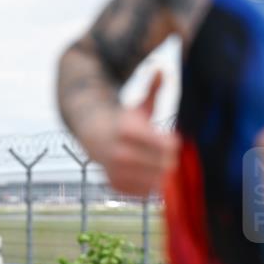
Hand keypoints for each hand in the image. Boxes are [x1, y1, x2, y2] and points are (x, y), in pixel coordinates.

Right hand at [83, 71, 180, 196]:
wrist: (91, 135)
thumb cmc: (123, 119)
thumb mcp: (138, 105)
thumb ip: (154, 89)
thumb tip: (162, 69)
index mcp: (127, 130)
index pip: (167, 145)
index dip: (173, 144)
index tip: (172, 140)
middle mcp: (119, 152)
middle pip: (164, 165)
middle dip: (168, 160)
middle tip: (167, 156)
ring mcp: (114, 171)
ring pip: (154, 182)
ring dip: (159, 175)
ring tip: (156, 166)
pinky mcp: (113, 184)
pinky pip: (141, 193)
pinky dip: (147, 187)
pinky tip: (144, 176)